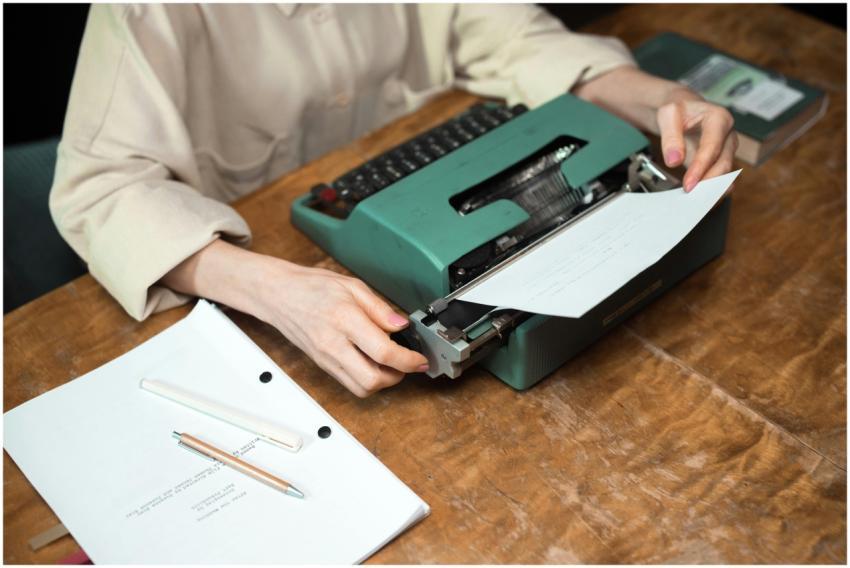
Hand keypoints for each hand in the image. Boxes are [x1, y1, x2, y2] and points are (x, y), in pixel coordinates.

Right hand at [161, 240, 427, 397]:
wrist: (278, 294)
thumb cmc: (311, 286)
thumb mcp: (352, 285)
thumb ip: (379, 307)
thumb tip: (401, 325)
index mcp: (344, 319)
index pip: (383, 351)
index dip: (408, 360)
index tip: (420, 359)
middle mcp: (334, 343)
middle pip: (373, 380)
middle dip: (399, 377)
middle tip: (410, 364)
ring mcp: (326, 358)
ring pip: (361, 388)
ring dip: (384, 383)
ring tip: (393, 365)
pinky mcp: (323, 365)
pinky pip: (350, 384)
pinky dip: (367, 381)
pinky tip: (375, 366)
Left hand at [655, 87, 737, 191]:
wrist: (683, 110)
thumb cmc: (678, 110)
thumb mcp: (668, 114)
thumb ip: (671, 136)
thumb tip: (674, 159)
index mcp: (719, 118)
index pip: (712, 147)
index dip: (701, 167)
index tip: (689, 184)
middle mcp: (728, 135)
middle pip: (724, 164)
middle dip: (708, 182)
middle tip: (691, 197)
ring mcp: (726, 150)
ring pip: (726, 175)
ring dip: (712, 190)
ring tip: (696, 203)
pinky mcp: (720, 162)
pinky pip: (720, 179)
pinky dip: (711, 191)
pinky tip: (699, 200)